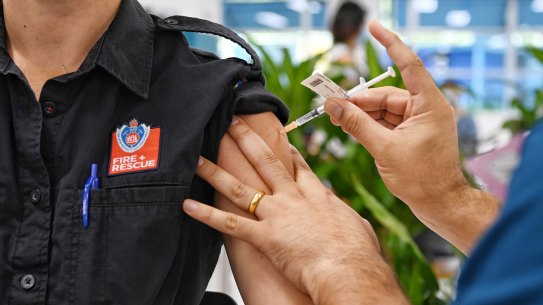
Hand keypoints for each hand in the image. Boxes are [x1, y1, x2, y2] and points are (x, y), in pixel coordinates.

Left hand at [183, 117, 406, 304]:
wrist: (349, 270)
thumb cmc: (359, 255)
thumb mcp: (359, 229)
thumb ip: (350, 221)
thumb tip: (353, 223)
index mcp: (318, 196)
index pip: (299, 167)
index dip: (286, 151)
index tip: (277, 138)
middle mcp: (293, 199)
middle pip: (265, 162)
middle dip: (246, 140)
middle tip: (232, 124)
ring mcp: (277, 215)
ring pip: (240, 187)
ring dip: (216, 171)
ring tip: (198, 157)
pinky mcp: (264, 236)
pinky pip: (230, 224)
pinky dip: (207, 215)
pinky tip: (188, 205)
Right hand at [324, 21, 498, 252]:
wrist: (439, 204)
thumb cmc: (422, 179)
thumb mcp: (384, 149)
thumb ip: (356, 124)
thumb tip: (332, 105)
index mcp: (429, 105)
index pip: (409, 65)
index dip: (390, 44)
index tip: (373, 27)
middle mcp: (424, 108)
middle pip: (385, 93)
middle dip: (357, 99)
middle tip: (330, 102)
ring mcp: (417, 121)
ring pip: (382, 108)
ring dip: (359, 112)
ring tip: (334, 116)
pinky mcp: (409, 134)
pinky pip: (384, 121)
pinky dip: (366, 123)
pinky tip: (348, 125)